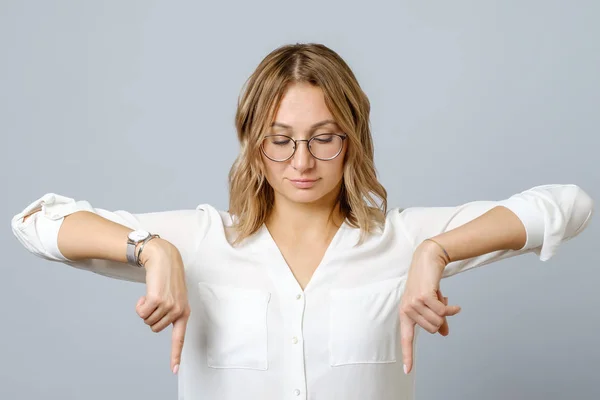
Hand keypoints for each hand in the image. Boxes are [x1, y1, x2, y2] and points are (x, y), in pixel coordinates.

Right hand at [134, 238, 189, 374]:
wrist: (164, 259)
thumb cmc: (168, 278)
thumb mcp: (174, 297)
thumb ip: (171, 311)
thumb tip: (159, 324)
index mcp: (184, 313)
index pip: (179, 338)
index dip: (175, 354)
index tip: (174, 370)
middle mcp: (178, 311)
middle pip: (154, 328)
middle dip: (151, 316)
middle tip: (156, 300)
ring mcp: (169, 306)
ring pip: (147, 321)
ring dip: (145, 309)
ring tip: (153, 294)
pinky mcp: (157, 300)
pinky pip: (141, 312)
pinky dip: (139, 304)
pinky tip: (147, 293)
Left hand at [399, 240, 461, 374]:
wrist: (427, 260)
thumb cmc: (426, 282)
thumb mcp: (429, 302)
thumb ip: (435, 319)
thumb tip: (444, 333)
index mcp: (405, 314)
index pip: (406, 339)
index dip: (408, 355)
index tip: (407, 371)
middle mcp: (407, 310)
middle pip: (432, 330)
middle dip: (440, 320)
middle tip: (440, 305)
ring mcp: (413, 303)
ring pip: (437, 322)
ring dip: (445, 312)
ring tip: (441, 299)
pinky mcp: (423, 297)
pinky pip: (443, 312)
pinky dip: (451, 309)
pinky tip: (455, 305)